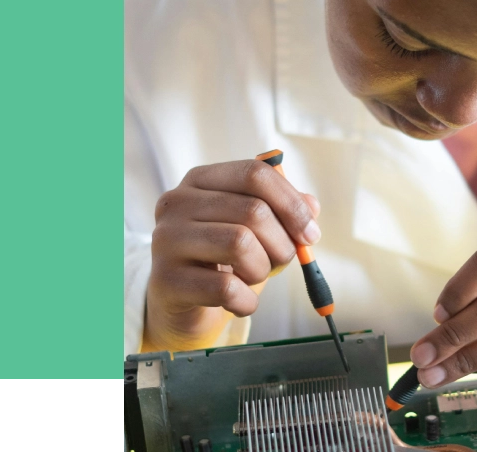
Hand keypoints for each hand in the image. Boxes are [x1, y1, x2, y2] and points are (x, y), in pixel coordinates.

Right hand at [142, 159, 320, 352]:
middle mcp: (177, 203)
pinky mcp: (165, 280)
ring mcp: (166, 240)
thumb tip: (311, 207)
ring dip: (262, 269)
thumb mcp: (254, 228)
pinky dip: (246, 300)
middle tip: (282, 262)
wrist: (180, 303)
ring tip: (253, 278)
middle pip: (253, 211)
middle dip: (282, 243)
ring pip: (240, 244)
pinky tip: (240, 302)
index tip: (310, 234)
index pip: (255, 174)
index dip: (291, 203)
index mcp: (201, 180)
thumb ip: (284, 211)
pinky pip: (225, 287)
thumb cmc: (223, 258)